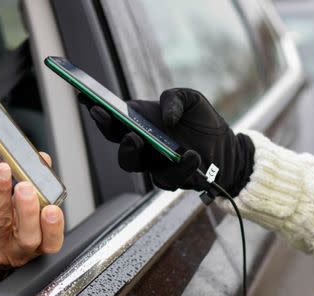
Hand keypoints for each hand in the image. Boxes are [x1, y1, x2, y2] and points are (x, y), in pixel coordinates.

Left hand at [0, 154, 64, 289]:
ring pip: (1, 220)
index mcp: (38, 247)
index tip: (53, 209)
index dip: (54, 227)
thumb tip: (42, 160)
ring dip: (2, 192)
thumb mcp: (27, 223)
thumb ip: (38, 195)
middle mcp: (18, 250)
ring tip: (3, 169)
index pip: (51, 242)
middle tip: (26, 189)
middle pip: (27, 237)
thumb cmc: (7, 238)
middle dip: (28, 211)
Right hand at [81, 88, 254, 196]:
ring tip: (138, 138)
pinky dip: (181, 166)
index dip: (97, 110)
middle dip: (110, 133)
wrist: (227, 147)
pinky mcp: (172, 179)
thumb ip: (174, 98)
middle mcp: (143, 145)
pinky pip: (168, 177)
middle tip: (114, 121)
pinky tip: (192, 155)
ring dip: (132, 151)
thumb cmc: (203, 122)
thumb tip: (165, 117)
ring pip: (133, 164)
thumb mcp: (191, 99)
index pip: (113, 119)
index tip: (85, 97)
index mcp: (141, 124)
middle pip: (116, 143)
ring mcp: (154, 164)